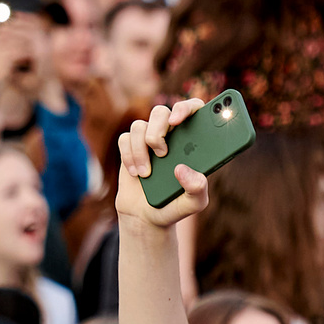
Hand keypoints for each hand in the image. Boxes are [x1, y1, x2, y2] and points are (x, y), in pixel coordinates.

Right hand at [114, 100, 213, 230]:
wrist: (146, 216)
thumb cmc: (174, 206)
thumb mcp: (194, 203)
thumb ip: (197, 188)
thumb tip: (181, 169)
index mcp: (192, 140)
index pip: (194, 108)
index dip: (186, 107)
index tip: (177, 121)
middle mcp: (170, 135)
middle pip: (161, 111)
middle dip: (158, 130)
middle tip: (163, 153)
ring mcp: (148, 139)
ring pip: (140, 125)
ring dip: (141, 150)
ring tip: (147, 173)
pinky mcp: (130, 147)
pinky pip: (125, 139)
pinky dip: (129, 157)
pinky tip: (136, 173)